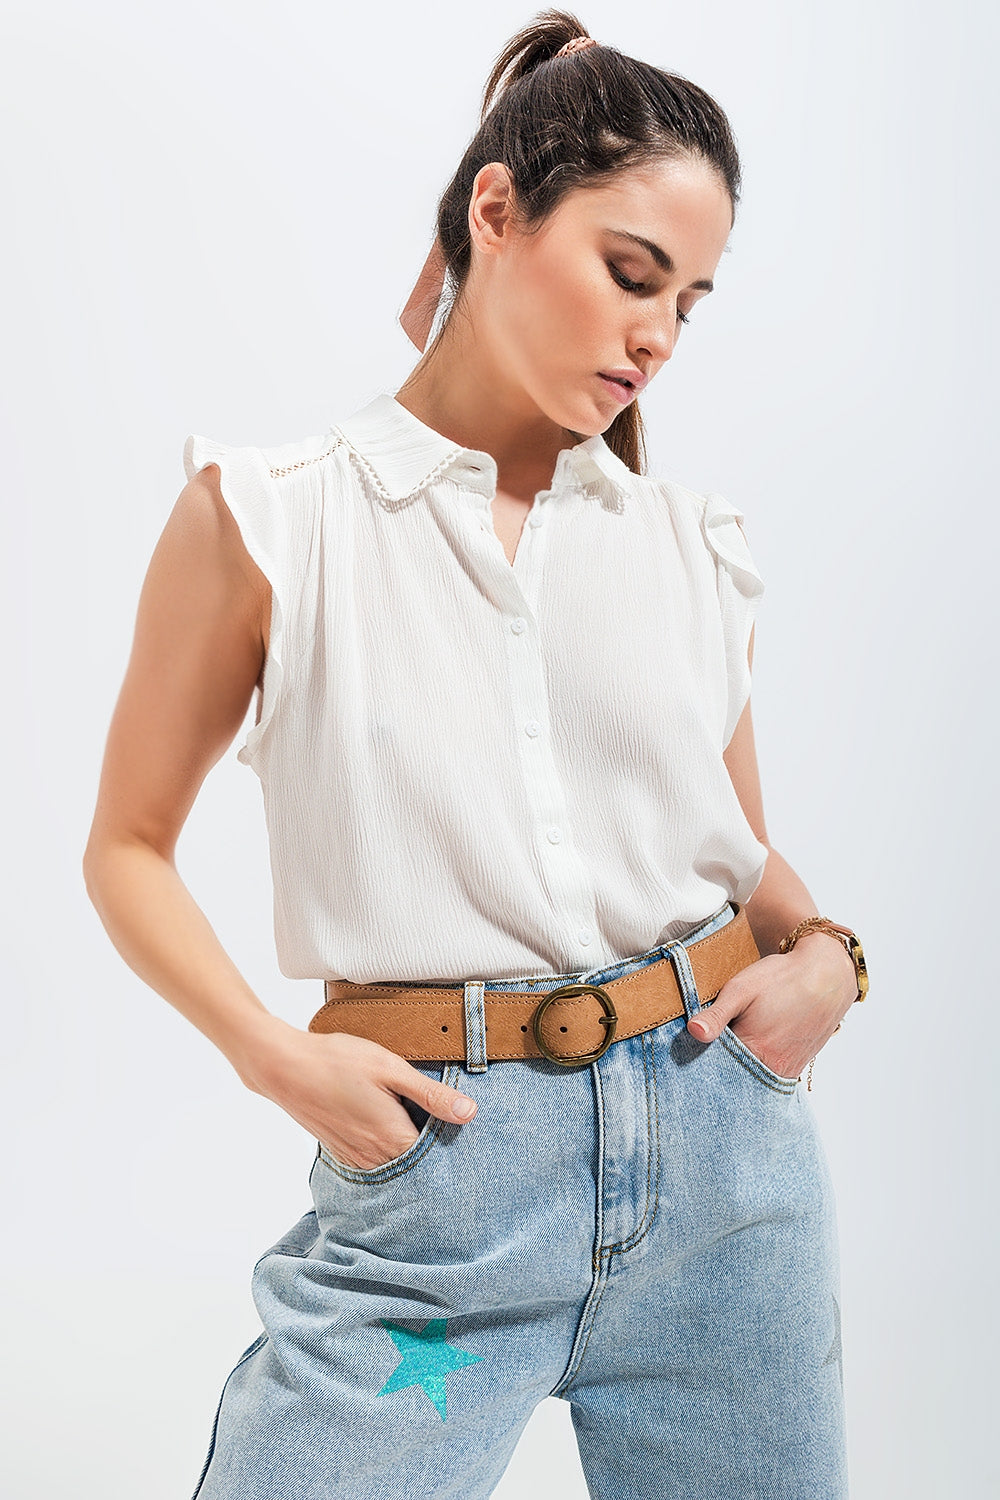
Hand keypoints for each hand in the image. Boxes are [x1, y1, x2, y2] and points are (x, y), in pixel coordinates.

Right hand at [235, 1018, 477, 1170]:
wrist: (284, 1067)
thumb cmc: (338, 1062)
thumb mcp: (391, 1069)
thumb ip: (431, 1094)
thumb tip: (469, 1113)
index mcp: (394, 1139)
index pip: (437, 1157)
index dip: (452, 1142)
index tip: (462, 1130)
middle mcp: (375, 1158)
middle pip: (416, 1164)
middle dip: (432, 1149)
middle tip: (442, 1124)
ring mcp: (356, 1158)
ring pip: (395, 1163)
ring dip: (407, 1148)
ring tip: (414, 1121)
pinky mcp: (341, 1151)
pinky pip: (374, 1159)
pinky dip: (385, 1147)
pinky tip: (386, 1122)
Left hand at [686, 931, 856, 1079]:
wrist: (827, 975)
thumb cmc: (782, 979)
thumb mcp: (742, 989)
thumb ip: (717, 1014)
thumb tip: (693, 1031)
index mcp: (753, 1050)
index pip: (714, 1064)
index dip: (701, 1054)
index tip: (695, 1043)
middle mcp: (771, 1067)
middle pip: (733, 1074)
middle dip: (720, 1063)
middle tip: (718, 1039)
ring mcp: (786, 1070)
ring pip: (751, 1076)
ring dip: (739, 1065)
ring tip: (738, 1041)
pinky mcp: (796, 1067)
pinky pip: (768, 1075)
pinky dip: (757, 1066)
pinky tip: (755, 1047)